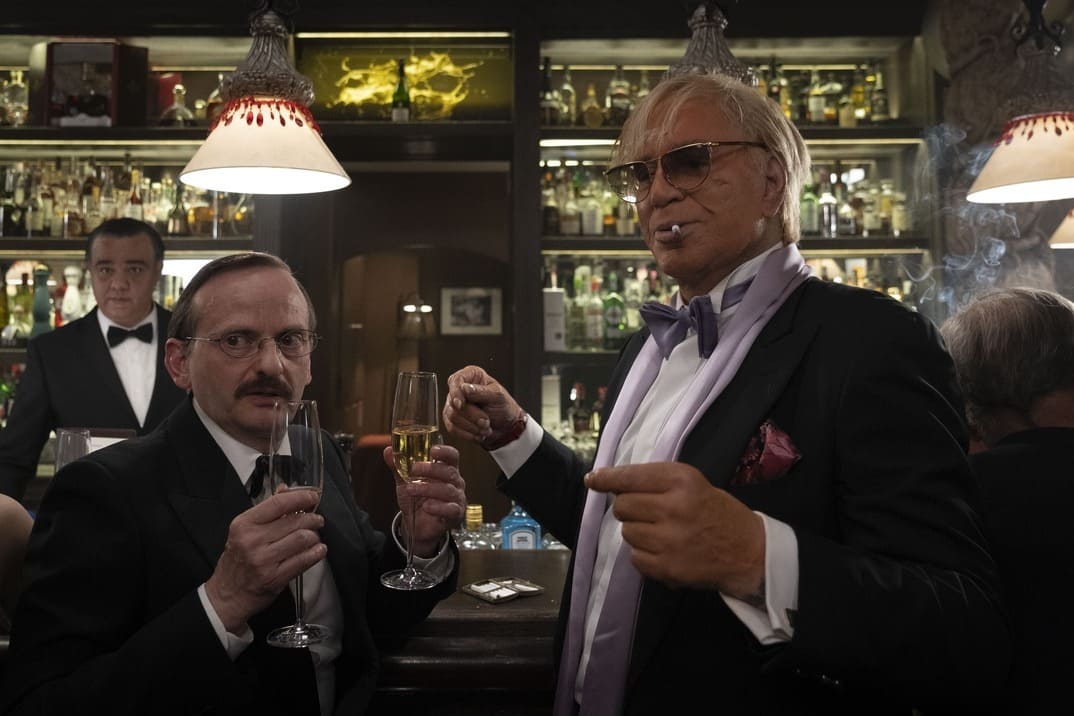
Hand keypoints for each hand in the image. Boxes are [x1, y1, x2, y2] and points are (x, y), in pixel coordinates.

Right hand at [204, 488, 324, 632]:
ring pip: (302, 539)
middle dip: (312, 518)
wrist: (227, 595)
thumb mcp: (243, 531)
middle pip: (294, 521)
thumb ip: (266, 510)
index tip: (312, 496)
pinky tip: (318, 550)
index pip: (278, 503)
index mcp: (244, 524)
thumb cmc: (237, 561)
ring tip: (314, 536)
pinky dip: (316, 553)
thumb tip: (287, 489)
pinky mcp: (275, 577)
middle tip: (317, 520)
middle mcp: (252, 540)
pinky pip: (303, 560)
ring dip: (314, 536)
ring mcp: (264, 560)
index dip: (300, 497)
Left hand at [382, 442, 465, 557]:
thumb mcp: (406, 481)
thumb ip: (398, 467)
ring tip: (410, 489)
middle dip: (431, 469)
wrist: (418, 526)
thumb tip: (388, 451)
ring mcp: (457, 498)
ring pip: (447, 490)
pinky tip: (426, 506)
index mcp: (446, 469)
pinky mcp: (455, 514)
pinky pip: (451, 509)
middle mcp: (455, 482)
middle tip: (414, 469)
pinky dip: (438, 507)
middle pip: (449, 472)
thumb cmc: (417, 499)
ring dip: (428, 488)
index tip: (433, 450)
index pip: (452, 456)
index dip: (445, 451)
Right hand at [443, 365, 522, 445]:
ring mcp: (454, 405)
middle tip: (486, 422)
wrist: (506, 426)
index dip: (456, 393)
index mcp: (471, 376)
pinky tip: (478, 434)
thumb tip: (464, 388)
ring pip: (452, 417)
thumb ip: (481, 391)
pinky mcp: (452, 420)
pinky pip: (452, 428)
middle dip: (471, 416)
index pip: (455, 380)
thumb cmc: (503, 406)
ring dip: (471, 426)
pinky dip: (467, 434)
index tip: (461, 404)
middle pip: (454, 403)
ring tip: (486, 428)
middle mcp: (460, 389)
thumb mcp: (497, 396)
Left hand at [585, 462, 765, 601]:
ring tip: (661, 533)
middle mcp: (674, 507)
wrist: (749, 553)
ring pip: (626, 532)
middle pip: (623, 506)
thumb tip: (613, 485)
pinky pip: (635, 558)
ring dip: (638, 533)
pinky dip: (644, 556)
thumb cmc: (719, 513)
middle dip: (629, 508)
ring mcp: (669, 540)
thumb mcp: (694, 484)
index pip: (631, 477)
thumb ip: (658, 483)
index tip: (592, 480)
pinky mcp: (668, 567)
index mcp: (682, 480)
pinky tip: (664, 551)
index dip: (607, 479)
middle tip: (648, 513)